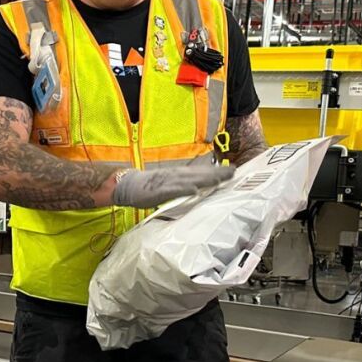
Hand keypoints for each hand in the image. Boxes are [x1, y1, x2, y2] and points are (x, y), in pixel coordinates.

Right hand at [111, 166, 234, 208]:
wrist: (128, 185)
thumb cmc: (150, 187)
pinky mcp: (159, 190)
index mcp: (180, 175)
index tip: (233, 171)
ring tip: (220, 179)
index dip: (217, 171)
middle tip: (233, 172)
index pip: (202, 172)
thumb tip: (200, 189)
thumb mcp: (170, 185)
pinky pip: (173, 190)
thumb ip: (184, 187)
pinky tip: (195, 189)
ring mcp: (168, 182)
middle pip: (200, 174)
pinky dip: (184, 189)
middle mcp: (177, 176)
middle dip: (217, 173)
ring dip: (205, 179)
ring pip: (190, 180)